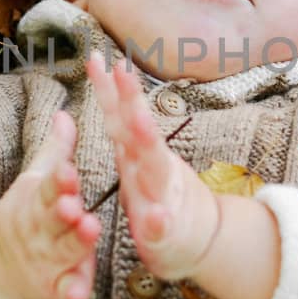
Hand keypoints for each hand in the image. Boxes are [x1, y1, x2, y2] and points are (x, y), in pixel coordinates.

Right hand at [0, 109, 101, 298]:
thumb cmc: (27, 218)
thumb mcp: (36, 183)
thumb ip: (56, 152)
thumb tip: (65, 114)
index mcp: (37, 203)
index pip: (49, 188)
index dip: (59, 181)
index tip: (68, 170)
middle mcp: (40, 232)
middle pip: (53, 220)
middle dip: (63, 212)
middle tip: (75, 204)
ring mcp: (46, 263)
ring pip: (63, 252)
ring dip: (75, 244)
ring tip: (89, 230)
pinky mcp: (55, 290)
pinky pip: (65, 292)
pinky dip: (71, 291)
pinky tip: (79, 291)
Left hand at [86, 52, 220, 281]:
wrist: (204, 241)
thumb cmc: (162, 200)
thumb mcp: (139, 160)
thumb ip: (125, 127)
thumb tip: (110, 84)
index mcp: (138, 155)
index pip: (120, 116)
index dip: (107, 88)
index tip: (93, 58)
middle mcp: (152, 168)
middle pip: (140, 130)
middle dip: (132, 101)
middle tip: (123, 71)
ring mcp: (163, 198)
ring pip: (155, 170)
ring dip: (148, 145)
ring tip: (138, 121)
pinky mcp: (167, 234)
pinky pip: (161, 227)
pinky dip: (158, 221)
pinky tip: (156, 216)